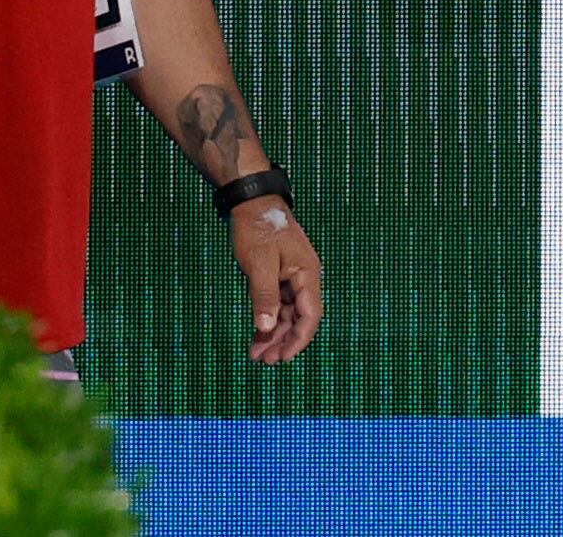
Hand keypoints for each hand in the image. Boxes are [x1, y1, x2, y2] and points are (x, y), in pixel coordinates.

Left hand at [229, 196, 322, 363]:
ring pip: (288, 314)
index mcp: (307, 273)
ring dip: (273, 334)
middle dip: (283, 341)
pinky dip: (268, 320)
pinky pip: (278, 304)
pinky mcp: (279, 276)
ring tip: (256, 353)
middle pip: (299, 319)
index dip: (298, 340)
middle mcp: (304, 278)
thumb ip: (264, 296)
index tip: (282, 358)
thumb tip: (265, 326)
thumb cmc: (258, 228)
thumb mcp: (259, 264)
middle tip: (264, 361)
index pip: (310, 315)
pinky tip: (256, 335)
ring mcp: (292, 277)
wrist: (252, 202)